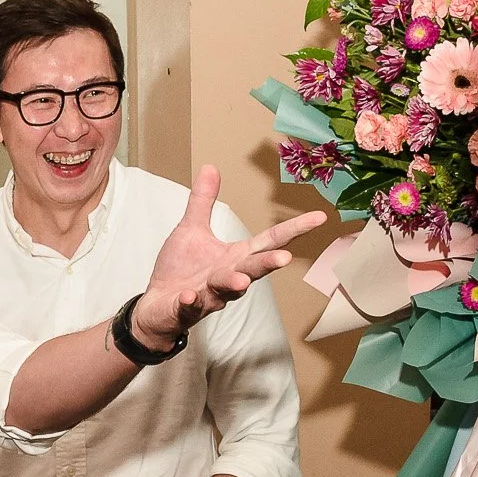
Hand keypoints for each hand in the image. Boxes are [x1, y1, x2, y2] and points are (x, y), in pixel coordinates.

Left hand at [132, 165, 327, 346]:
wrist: (158, 306)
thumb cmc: (180, 269)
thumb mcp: (192, 230)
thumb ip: (203, 202)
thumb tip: (211, 167)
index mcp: (236, 257)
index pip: (270, 241)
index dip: (295, 229)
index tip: (319, 217)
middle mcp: (230, 277)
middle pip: (254, 269)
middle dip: (267, 263)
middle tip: (284, 258)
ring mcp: (210, 295)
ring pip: (226, 290)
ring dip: (233, 284)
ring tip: (239, 280)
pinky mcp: (187, 309)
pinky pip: (191, 306)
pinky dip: (190, 301)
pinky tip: (188, 295)